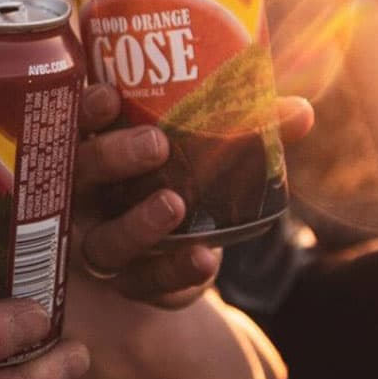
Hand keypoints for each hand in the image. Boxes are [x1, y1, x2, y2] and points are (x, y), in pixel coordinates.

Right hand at [72, 84, 313, 307]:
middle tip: (155, 143)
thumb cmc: (181, 181)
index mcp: (95, 151)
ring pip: (104, 240)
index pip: (77, 125)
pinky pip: (144, 284)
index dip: (87, 110)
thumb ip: (243, 132)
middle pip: (80, 178)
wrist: (177, 253)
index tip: (110, 94)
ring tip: (174, 204)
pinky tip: (205, 260)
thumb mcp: (201, 154)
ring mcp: (101, 245)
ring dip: (138, 224)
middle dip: (111, 157)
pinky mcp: (129, 284)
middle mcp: (87, 199)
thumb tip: (300, 110)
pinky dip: (174, 272)